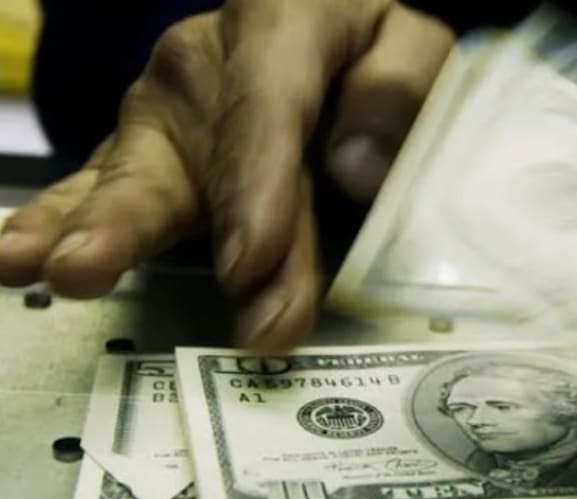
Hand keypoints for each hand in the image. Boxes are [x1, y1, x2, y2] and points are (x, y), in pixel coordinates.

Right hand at [0, 0, 453, 350]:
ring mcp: (167, 107)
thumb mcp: (412, 42)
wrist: (327, 27)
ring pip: (137, 176)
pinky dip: (67, 222)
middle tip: (94, 269)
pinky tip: (24, 256)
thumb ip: (400, 90)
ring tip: (53, 269)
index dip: (258, 186)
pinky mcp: (147, 147)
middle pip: (190, 150)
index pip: (268, 104)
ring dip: (100, 230)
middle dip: (149, 221)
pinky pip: (106, 187)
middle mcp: (207, 60)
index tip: (253, 265)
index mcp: (282, 18)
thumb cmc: (372, 43)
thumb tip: (357, 169)